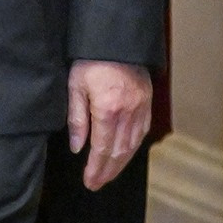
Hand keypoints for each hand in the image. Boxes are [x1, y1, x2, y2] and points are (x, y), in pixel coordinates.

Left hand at [66, 60, 152, 189]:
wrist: (116, 38)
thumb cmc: (91, 59)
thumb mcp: (76, 85)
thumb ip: (77, 118)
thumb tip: (77, 147)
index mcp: (108, 110)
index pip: (102, 149)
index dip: (96, 168)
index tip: (89, 181)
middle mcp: (128, 113)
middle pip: (119, 152)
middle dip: (108, 171)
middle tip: (97, 184)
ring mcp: (141, 108)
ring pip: (133, 145)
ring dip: (121, 163)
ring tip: (108, 175)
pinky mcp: (147, 101)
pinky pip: (142, 132)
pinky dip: (133, 147)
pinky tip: (125, 154)